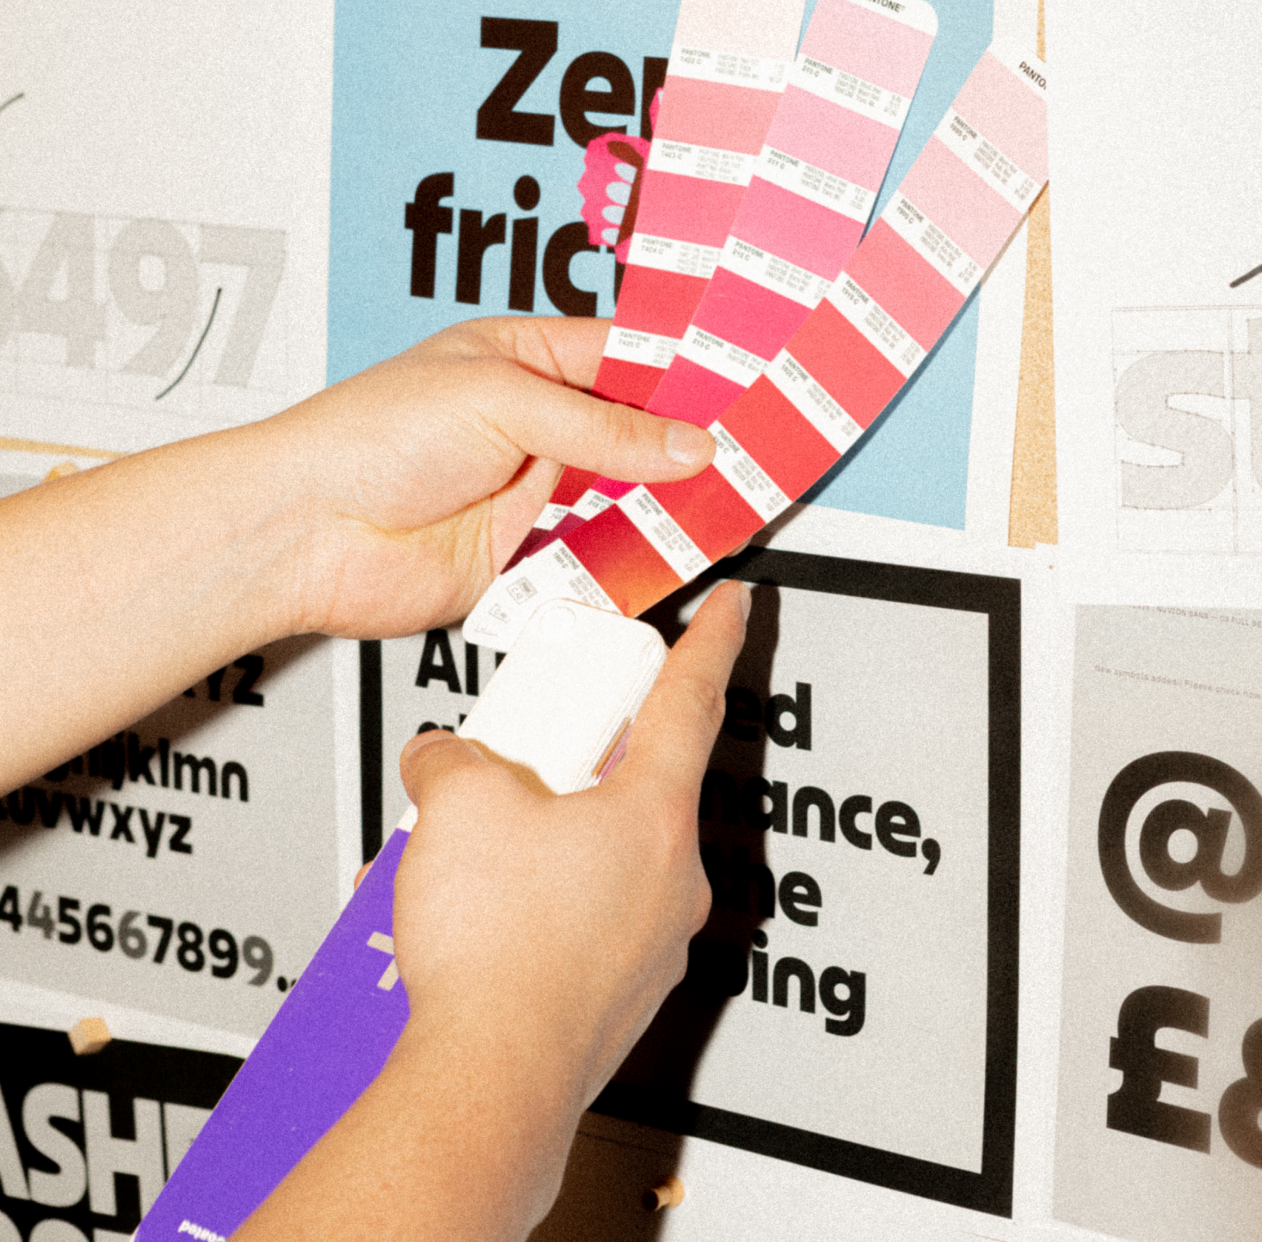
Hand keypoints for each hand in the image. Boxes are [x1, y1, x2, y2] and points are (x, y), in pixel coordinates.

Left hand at [0, 314, 713, 784]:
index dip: (682, 375)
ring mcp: (530, 496)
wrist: (306, 532)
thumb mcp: (501, 401)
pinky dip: (626, 562)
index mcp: (523, 361)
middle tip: (746, 456)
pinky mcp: (522, 560)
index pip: (625, 360)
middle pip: (633, 436)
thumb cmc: (368, 437)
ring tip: (721, 506)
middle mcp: (533, 427)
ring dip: (662, 508)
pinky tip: (663, 556)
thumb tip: (683, 442)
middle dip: (684, 448)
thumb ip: (601, 428)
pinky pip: (592, 561)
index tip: (739, 389)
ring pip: (621, 501)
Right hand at [239, 581, 749, 1241]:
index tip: (733, 607)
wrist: (488, 1083)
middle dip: (577, 759)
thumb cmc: (500, 956)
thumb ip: (451, 758)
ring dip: (543, 838)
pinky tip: (474, 913)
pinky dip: (533, 900)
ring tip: (472, 851)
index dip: (712, 639)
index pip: (693, 699)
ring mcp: (648, 944)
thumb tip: (440, 756)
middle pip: (633, 782)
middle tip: (524, 752)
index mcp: (654, 815)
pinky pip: (578, 918)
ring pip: (600, 855)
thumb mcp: (458, 807)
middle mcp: (669, 879)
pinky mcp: (613, 993)